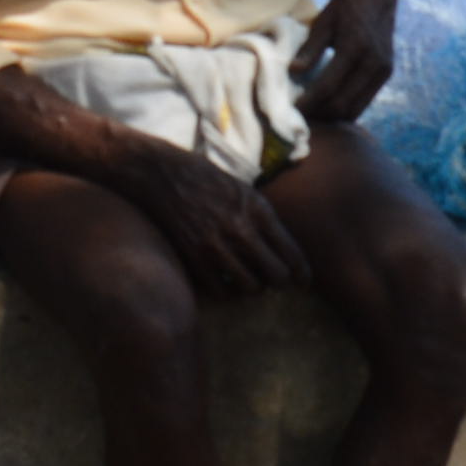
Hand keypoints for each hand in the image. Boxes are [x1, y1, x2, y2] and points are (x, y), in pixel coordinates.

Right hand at [122, 134, 307, 299]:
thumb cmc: (206, 180)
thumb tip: (284, 251)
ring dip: (253, 287)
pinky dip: (227, 291)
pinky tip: (225, 281)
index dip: (302, 274)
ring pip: (251, 288)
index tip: (303, 283)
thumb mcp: (244, 190)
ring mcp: (216, 245)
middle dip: (280, 281)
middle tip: (273, 280)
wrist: (162, 174)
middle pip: (277, 276)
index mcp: (257, 209)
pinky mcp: (193, 257)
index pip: (291, 253)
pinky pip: (221, 292)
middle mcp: (240, 229)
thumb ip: (264, 219)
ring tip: (248, 279)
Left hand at [290, 0, 399, 127]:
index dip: (309, 102)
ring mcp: (383, 70)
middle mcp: (373, 62)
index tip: (293, 110)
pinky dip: (347, 109)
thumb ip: (310, 49)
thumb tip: (293, 72)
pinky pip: (365, 100)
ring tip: (314, 115)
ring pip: (356, 107)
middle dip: (321, 114)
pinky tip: (331, 107)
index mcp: (355, 47)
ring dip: (334, 116)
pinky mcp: (387, 73)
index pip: (328, 87)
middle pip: (343, 103)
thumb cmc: (346, 5)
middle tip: (301, 118)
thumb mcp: (324, 22)